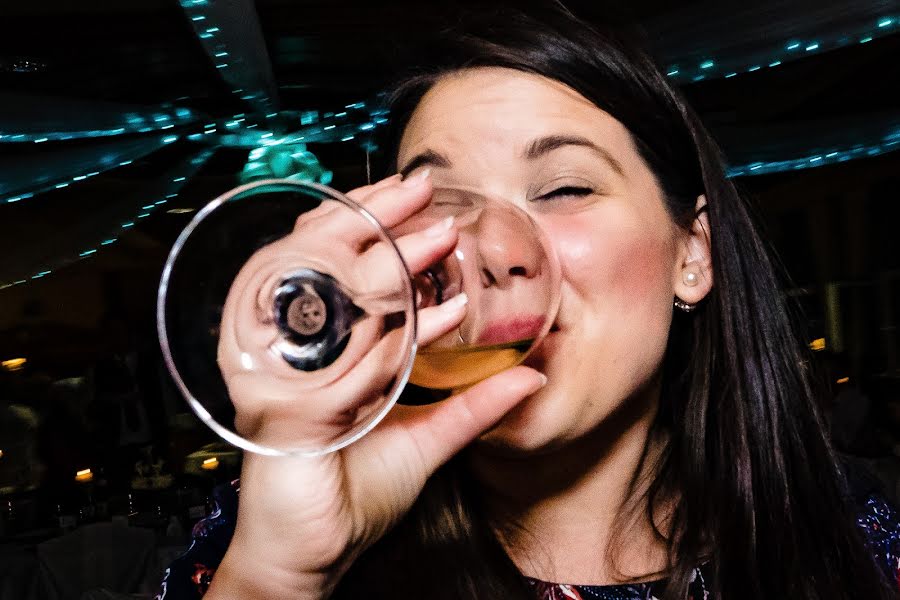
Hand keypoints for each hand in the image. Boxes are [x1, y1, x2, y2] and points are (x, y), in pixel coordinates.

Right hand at [207, 173, 546, 597]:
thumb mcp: (426, 439)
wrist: (311, 555)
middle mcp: (290, 351)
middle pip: (318, 260)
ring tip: (435, 238)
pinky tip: (432, 322)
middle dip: (373, 220)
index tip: (421, 197)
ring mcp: (280, 376)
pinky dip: (389, 341)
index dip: (371, 224)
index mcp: (317, 347)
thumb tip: (530, 376)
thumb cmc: (353, 493)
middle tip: (422, 191)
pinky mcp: (281, 411)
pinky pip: (339, 365)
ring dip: (382, 264)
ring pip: (325, 298)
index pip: (333, 263)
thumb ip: (472, 406)